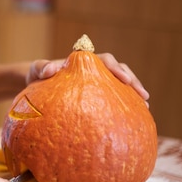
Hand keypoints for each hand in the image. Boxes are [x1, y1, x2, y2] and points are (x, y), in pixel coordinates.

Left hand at [26, 53, 149, 102]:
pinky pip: (113, 99)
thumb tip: (50, 70)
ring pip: (120, 86)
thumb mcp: (36, 70)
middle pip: (119, 71)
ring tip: (145, 108)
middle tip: (143, 95)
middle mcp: (94, 71)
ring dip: (133, 94)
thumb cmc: (36, 75)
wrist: (36, 85)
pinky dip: (123, 106)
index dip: (116, 69)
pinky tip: (132, 120)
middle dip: (133, 81)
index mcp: (84, 62)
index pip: (105, 60)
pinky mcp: (97, 96)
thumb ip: (41, 67)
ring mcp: (97, 83)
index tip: (124, 79)